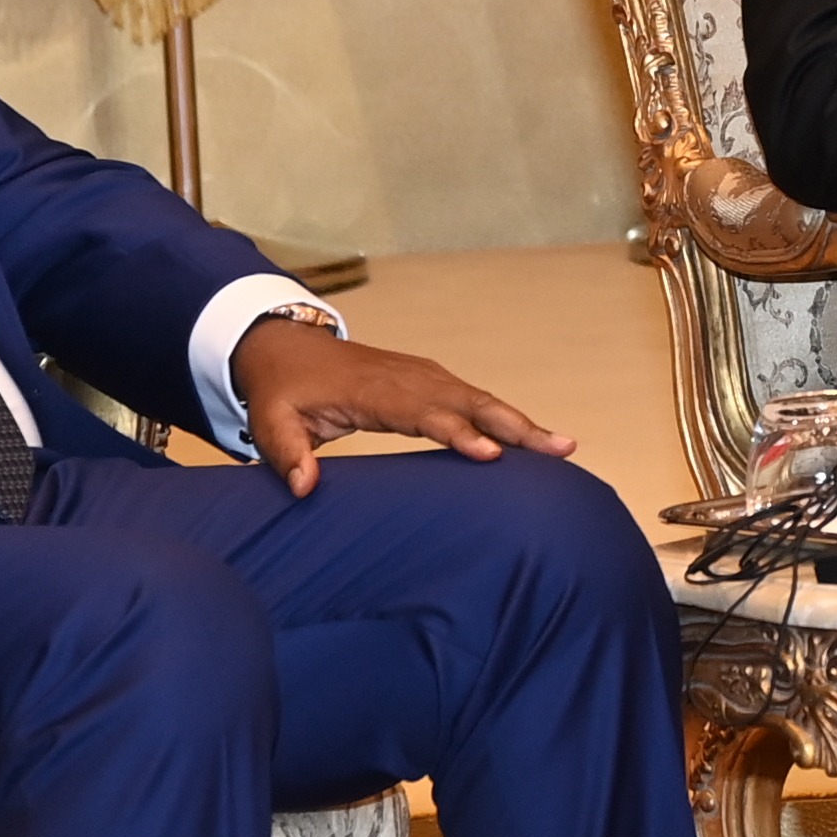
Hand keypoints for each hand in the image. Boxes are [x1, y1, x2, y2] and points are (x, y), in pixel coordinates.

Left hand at [232, 316, 573, 499]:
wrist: (287, 348)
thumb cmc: (283, 391)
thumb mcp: (272, 421)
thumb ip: (286, 454)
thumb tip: (304, 488)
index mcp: (375, 390)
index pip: (424, 413)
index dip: (458, 433)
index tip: (491, 455)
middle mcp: (409, 378)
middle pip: (470, 402)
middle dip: (515, 426)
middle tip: (559, 448)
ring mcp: (425, 377)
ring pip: (481, 399)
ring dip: (521, 423)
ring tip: (564, 447)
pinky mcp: (431, 382)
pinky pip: (475, 400)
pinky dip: (506, 418)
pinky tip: (535, 440)